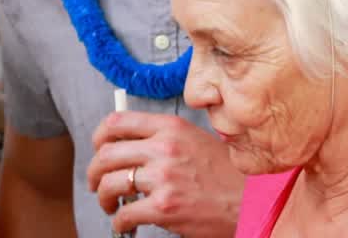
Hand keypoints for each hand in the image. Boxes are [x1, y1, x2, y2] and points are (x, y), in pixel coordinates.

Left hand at [88, 111, 243, 237]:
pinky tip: (124, 223)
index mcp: (169, 128)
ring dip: (103, 197)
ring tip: (109, 204)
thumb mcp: (195, 141)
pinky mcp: (166, 207)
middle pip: (106, 154)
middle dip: (93, 172)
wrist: (254, 202)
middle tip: (95, 183)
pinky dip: (119, 221)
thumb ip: (162, 138)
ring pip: (110, 183)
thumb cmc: (227, 175)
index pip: (116, 123)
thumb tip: (126, 145)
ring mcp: (164, 178)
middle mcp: (163, 148)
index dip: (99, 137)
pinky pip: (126, 213)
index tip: (97, 149)